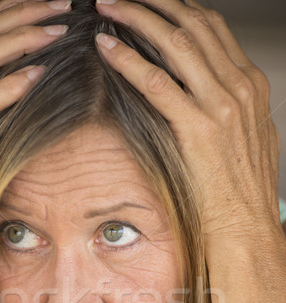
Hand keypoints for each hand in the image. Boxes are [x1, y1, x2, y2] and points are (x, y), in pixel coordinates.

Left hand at [95, 0, 280, 246]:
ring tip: (108, 6)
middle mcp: (239, 87)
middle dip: (154, 2)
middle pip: (193, 24)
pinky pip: (156, 82)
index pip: (212, 28)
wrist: (246, 226)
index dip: (177, 7)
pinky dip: (128, 60)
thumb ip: (229, 107)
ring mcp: (221, 106)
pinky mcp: (198, 128)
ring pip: (174, 43)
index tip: (150, 1)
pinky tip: (106, 47)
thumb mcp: (246, 138)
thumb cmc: (240, 190)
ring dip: (136, 17)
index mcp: (250, 85)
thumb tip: (203, 92)